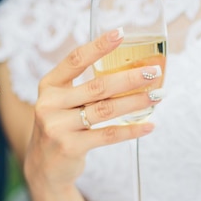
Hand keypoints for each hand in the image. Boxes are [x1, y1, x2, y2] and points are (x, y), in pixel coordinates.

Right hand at [24, 29, 161, 188]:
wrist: (43, 166)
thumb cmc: (60, 126)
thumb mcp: (61, 103)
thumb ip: (83, 87)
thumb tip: (128, 68)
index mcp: (49, 86)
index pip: (75, 60)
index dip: (99, 46)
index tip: (121, 33)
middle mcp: (49, 104)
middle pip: (96, 86)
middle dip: (129, 78)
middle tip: (153, 72)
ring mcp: (57, 126)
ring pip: (104, 110)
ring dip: (135, 102)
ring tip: (157, 96)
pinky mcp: (69, 147)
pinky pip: (106, 135)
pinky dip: (130, 130)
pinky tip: (148, 125)